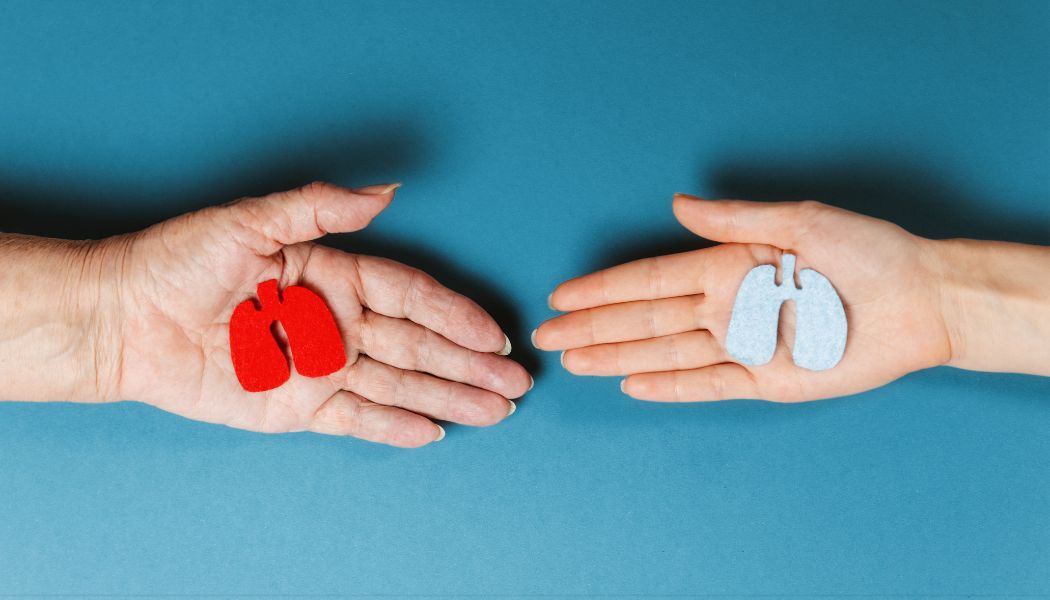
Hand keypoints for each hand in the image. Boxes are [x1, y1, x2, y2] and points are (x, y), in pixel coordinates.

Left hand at [98, 182, 529, 445]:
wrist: (125, 318)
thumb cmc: (181, 260)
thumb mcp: (250, 222)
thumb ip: (320, 210)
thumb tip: (386, 191)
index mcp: (334, 276)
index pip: (411, 298)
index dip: (456, 316)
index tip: (494, 335)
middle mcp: (337, 324)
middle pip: (419, 347)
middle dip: (470, 366)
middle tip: (517, 383)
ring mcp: (320, 368)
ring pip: (399, 384)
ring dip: (449, 397)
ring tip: (496, 411)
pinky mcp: (296, 408)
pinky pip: (357, 418)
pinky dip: (394, 426)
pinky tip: (435, 430)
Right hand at [533, 194, 955, 401]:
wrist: (920, 300)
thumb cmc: (867, 252)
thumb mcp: (801, 221)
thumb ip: (735, 220)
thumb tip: (678, 206)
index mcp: (729, 265)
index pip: (650, 279)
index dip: (603, 287)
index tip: (562, 294)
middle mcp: (726, 307)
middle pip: (644, 320)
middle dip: (593, 327)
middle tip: (546, 336)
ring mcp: (742, 347)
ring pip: (664, 353)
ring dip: (616, 356)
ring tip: (574, 360)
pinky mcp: (766, 381)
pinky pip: (707, 385)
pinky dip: (669, 386)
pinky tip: (632, 383)